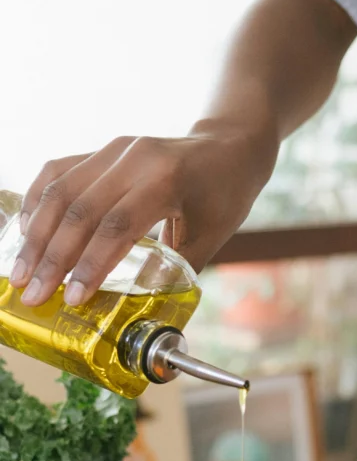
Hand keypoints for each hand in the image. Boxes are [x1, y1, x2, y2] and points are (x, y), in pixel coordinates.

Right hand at [10, 126, 275, 306]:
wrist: (229, 147)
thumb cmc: (224, 196)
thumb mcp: (210, 238)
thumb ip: (174, 272)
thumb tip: (140, 313)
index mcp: (165, 180)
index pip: (116, 226)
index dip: (89, 265)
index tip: (71, 298)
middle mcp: (134, 158)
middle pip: (80, 209)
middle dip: (52, 257)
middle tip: (33, 293)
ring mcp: (114, 149)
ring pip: (61, 189)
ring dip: (36, 234)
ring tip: (22, 271)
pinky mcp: (103, 149)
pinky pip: (59, 170)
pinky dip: (39, 201)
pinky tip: (26, 231)